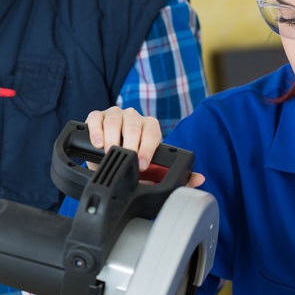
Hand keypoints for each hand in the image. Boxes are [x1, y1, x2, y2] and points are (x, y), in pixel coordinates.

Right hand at [85, 107, 203, 186]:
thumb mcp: (153, 172)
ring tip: (109, 153)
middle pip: (133, 124)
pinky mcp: (97, 116)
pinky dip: (96, 130)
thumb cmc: (135, 163)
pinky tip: (97, 144)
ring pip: (114, 120)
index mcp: (150, 127)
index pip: (152, 132)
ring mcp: (115, 115)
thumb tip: (199, 179)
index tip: (143, 165)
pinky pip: (96, 118)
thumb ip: (177, 176)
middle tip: (126, 159)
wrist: (112, 157)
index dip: (148, 148)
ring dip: (112, 138)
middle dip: (130, 144)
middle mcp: (133, 118)